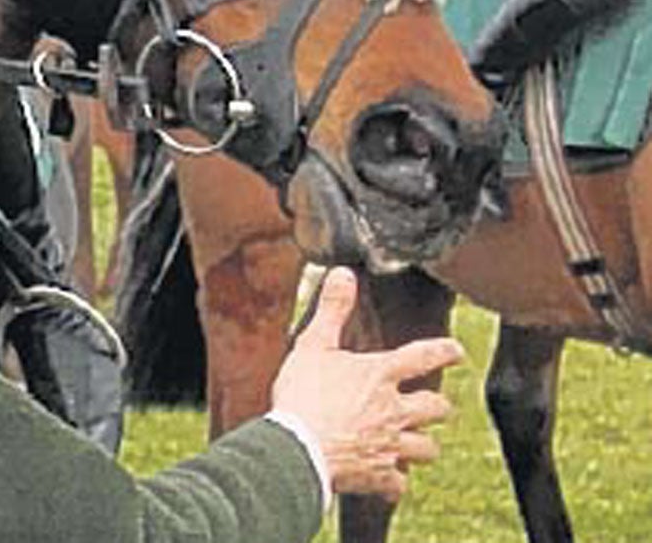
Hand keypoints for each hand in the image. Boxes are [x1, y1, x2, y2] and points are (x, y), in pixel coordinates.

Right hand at [268, 268, 462, 501]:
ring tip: (416, 443)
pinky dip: (395, 481)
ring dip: (422, 444)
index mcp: (380, 375)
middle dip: (438, 405)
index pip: (423, 357)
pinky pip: (399, 483)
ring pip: (426, 448)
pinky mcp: (381, 475)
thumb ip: (332, 309)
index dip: (444, 351)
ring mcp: (392, 445)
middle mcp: (395, 410)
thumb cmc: (303, 394)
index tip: (457, 350)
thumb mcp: (312, 345)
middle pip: (435, 408)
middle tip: (435, 404)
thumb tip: (343, 272)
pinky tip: (387, 478)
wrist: (298, 446)